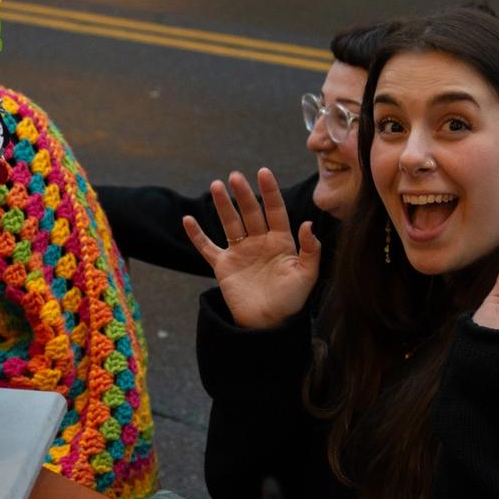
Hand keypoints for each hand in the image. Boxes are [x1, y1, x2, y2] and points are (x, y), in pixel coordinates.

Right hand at [184, 168, 319, 329]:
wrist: (268, 325)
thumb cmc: (291, 301)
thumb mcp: (306, 275)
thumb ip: (310, 250)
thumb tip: (307, 224)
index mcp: (281, 241)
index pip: (275, 210)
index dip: (269, 191)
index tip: (263, 172)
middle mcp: (259, 242)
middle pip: (250, 212)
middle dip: (243, 194)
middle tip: (235, 177)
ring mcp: (240, 252)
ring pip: (229, 223)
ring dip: (222, 205)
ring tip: (215, 186)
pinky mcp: (223, 266)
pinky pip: (207, 247)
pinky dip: (196, 235)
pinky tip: (187, 220)